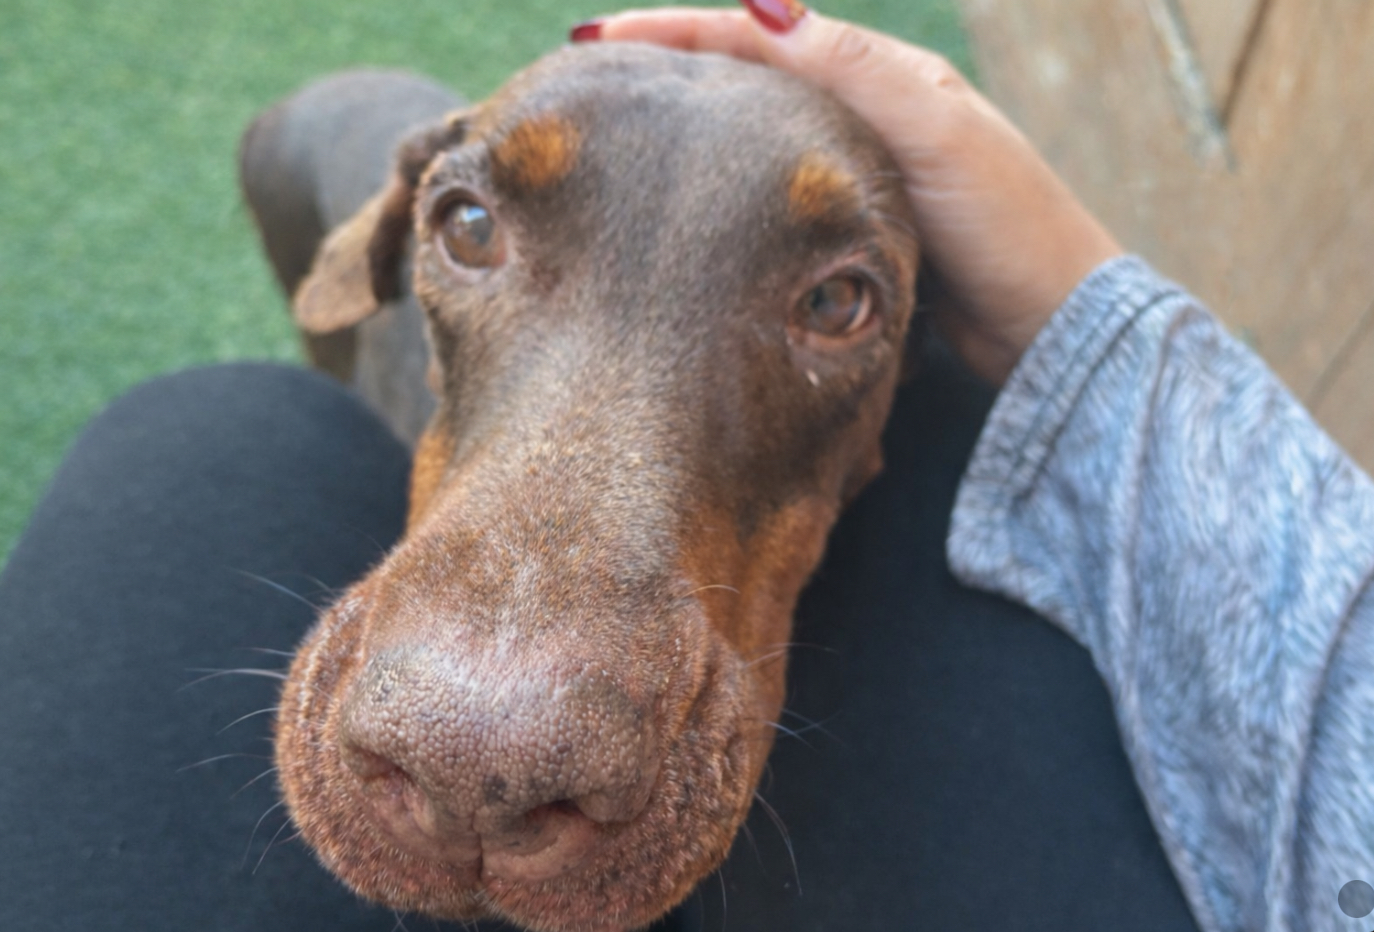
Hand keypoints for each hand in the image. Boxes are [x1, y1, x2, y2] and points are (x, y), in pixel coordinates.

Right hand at [575, 3, 1122, 382]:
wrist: (1052, 328)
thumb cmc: (1009, 226)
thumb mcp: (937, 134)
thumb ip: (856, 70)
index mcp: (879, 77)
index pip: (758, 33)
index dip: (676, 29)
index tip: (596, 36)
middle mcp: (861, 114)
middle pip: (746, 77)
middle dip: (668, 69)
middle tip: (590, 78)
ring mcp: (852, 174)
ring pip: (751, 139)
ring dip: (689, 128)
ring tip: (618, 135)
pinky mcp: (847, 232)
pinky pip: (766, 199)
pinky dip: (720, 192)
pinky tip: (686, 209)